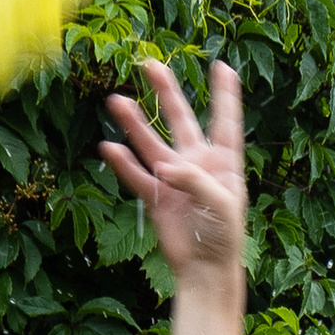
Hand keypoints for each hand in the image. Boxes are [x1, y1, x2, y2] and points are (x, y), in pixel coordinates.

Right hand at [101, 56, 245, 279]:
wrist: (205, 270)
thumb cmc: (224, 237)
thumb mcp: (221, 205)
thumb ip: (195, 181)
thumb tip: (163, 167)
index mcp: (224, 162)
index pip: (226, 121)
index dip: (224, 94)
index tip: (223, 65)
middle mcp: (198, 164)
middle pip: (181, 120)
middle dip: (167, 92)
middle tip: (152, 65)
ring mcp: (173, 178)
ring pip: (152, 143)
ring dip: (134, 123)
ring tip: (115, 100)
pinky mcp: (155, 197)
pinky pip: (136, 176)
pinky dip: (123, 163)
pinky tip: (109, 147)